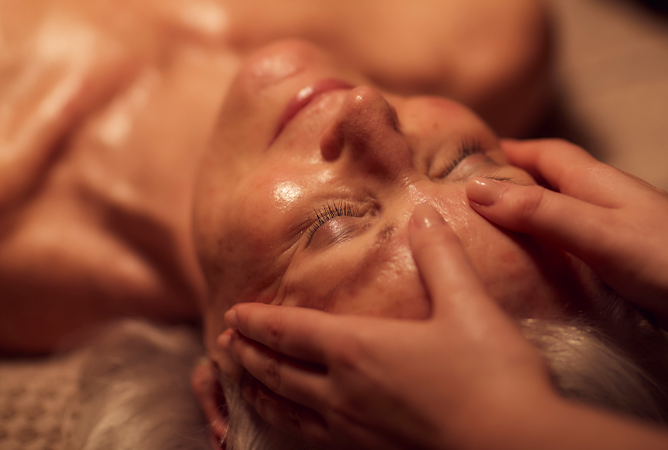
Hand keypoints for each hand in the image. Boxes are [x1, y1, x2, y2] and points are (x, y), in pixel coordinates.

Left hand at [217, 204, 554, 449]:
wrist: (517, 445)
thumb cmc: (490, 373)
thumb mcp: (467, 303)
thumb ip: (440, 256)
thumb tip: (425, 213)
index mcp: (357, 348)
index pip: (290, 331)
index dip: (258, 322)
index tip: (231, 314)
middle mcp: (343, 391)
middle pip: (278, 371)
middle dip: (247, 354)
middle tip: (223, 345)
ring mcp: (353, 429)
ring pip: (287, 409)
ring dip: (259, 391)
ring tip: (241, 383)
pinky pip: (312, 438)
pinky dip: (288, 425)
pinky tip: (291, 425)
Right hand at [466, 139, 667, 319]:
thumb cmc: (666, 262)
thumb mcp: (598, 233)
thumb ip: (541, 212)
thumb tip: (476, 190)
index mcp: (598, 184)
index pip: (548, 154)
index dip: (511, 149)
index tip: (472, 154)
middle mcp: (605, 203)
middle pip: (552, 181)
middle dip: (514, 180)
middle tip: (472, 196)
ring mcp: (615, 234)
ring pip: (561, 213)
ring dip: (528, 214)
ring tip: (492, 232)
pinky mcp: (620, 264)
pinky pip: (571, 245)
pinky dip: (545, 247)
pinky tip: (534, 268)